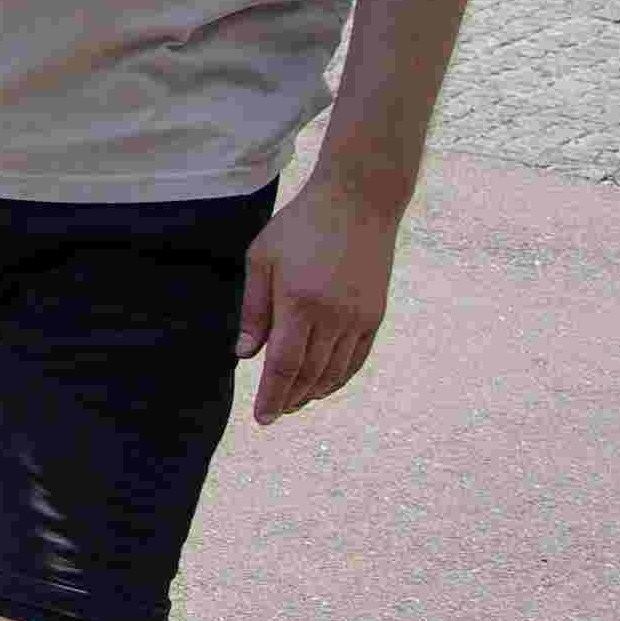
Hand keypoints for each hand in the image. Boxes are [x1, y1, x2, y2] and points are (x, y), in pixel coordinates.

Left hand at [236, 179, 398, 425]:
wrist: (358, 202)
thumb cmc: (300, 226)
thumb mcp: (262, 259)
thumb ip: (254, 311)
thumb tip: (244, 355)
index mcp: (299, 302)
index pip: (284, 365)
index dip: (272, 395)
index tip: (262, 418)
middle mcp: (334, 316)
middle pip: (310, 374)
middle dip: (289, 399)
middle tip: (274, 414)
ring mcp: (359, 317)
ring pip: (334, 371)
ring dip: (313, 392)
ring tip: (293, 402)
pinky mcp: (375, 315)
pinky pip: (356, 359)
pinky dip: (339, 378)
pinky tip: (323, 385)